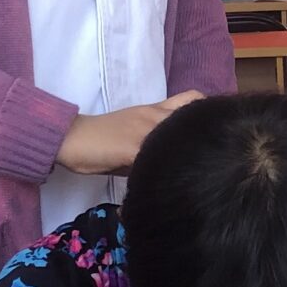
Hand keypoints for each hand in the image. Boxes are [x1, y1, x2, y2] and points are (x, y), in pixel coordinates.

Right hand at [59, 92, 203, 175]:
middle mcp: (155, 117)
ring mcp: (145, 132)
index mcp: (155, 111)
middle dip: (207, 138)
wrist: (71, 139)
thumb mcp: (132, 134)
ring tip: (198, 173)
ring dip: (189, 156)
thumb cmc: (100, 140)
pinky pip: (157, 159)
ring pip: (179, 139)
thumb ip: (154, 143)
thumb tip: (172, 160)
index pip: (192, 101)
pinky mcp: (133, 149)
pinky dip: (167, 172)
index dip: (207, 114)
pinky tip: (172, 185)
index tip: (215, 132)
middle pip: (193, 120)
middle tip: (215, 157)